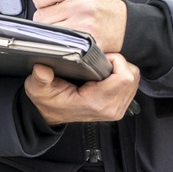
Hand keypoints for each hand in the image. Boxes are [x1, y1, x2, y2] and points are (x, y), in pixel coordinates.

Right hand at [25, 53, 140, 124]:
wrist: (49, 115)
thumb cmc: (47, 101)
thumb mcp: (38, 88)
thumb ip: (41, 78)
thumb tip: (42, 69)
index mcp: (95, 103)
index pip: (124, 78)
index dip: (115, 61)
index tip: (100, 57)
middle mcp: (110, 108)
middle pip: (132, 77)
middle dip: (119, 63)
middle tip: (101, 60)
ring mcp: (116, 109)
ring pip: (134, 81)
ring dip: (121, 70)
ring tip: (102, 67)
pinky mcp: (118, 108)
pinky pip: (131, 87)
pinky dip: (122, 77)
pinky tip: (106, 75)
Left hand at [31, 0, 126, 53]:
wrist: (129, 25)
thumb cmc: (105, 9)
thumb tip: (38, 3)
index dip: (42, 2)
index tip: (49, 6)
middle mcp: (81, 5)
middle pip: (40, 16)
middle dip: (47, 19)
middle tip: (61, 20)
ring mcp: (84, 25)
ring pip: (48, 32)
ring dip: (53, 33)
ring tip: (68, 29)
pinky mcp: (87, 43)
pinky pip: (61, 45)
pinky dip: (63, 44)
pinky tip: (74, 39)